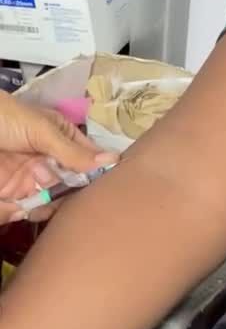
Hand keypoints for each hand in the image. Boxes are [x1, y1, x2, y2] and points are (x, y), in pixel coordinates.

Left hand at [0, 92, 113, 224]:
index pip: (88, 158)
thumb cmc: (5, 118)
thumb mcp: (42, 130)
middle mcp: (50, 159)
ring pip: (54, 199)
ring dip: (51, 204)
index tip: (105, 187)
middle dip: (72, 193)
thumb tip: (112, 161)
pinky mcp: (14, 193)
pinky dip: (32, 211)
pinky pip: (31, 208)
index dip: (97, 172)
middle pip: (73, 184)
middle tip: (65, 196)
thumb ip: (73, 151)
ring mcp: (32, 177)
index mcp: (61, 137)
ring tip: (40, 202)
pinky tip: (26, 207)